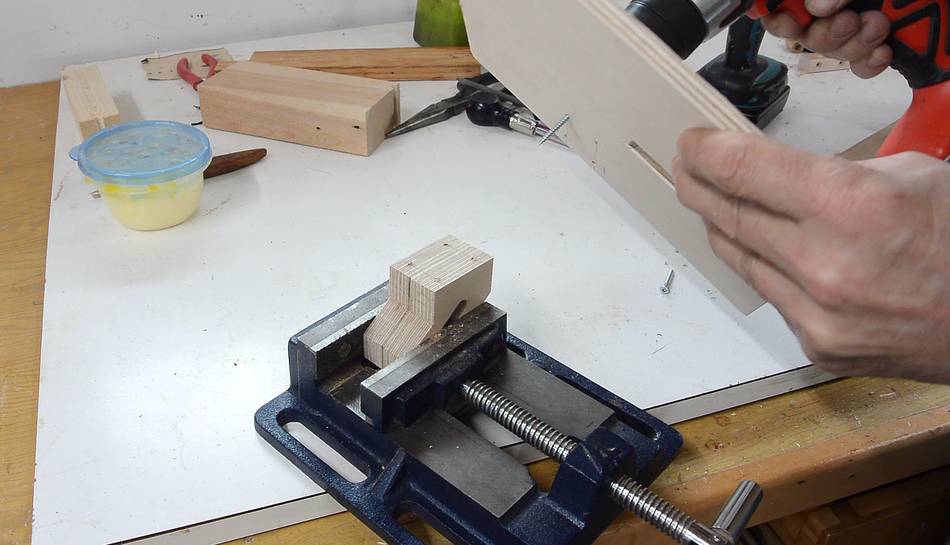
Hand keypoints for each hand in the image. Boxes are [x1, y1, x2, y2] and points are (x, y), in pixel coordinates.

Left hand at [673, 128, 949, 383]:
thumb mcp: (908, 176)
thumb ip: (831, 176)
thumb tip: (774, 178)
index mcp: (851, 206)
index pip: (743, 170)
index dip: (704, 152)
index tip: (689, 143)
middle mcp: (825, 264)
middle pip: (728, 215)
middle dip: (698, 186)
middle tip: (685, 169)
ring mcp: (818, 315)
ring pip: (740, 259)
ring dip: (723, 227)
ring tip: (714, 204)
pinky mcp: (819, 347)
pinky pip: (771, 296)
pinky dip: (764, 268)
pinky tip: (767, 251)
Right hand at [763, 0, 892, 77]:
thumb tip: (816, 6)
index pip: (778, 10)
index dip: (779, 20)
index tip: (790, 22)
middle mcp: (827, 12)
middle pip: (806, 37)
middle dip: (827, 33)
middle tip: (849, 20)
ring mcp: (852, 30)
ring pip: (835, 52)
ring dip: (856, 43)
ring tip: (877, 24)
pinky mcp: (875, 47)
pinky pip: (861, 67)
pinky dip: (872, 62)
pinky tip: (883, 49)